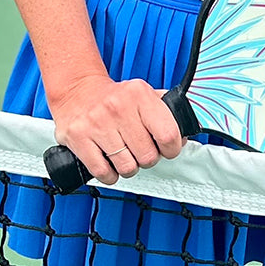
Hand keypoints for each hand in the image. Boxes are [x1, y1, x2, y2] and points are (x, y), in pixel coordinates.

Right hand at [49, 75, 183, 185]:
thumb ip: (167, 110)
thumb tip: (186, 132)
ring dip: (129, 168)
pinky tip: (109, 163)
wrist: (77, 90)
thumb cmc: (115, 97)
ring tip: (124, 155)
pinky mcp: (79, 138)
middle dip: (148, 159)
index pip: (168, 134)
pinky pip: (103, 173)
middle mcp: (119, 107)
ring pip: (127, 167)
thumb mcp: (144, 93)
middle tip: (141, 151)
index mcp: (140, 94)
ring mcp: (97, 123)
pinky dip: (110, 175)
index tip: (167, 150)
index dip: (172, 149)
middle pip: (148, 156)